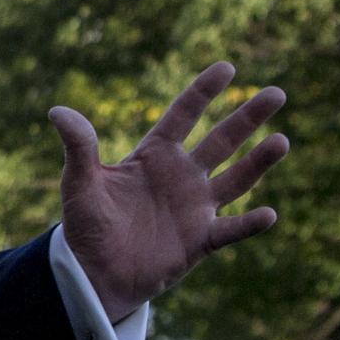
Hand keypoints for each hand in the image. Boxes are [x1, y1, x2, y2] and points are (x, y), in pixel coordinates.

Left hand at [50, 61, 287, 321]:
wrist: (94, 272)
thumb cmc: (87, 223)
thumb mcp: (79, 182)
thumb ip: (78, 146)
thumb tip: (57, 110)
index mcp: (154, 155)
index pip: (183, 115)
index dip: (203, 92)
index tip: (227, 67)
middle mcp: (181, 176)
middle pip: (221, 140)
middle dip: (248, 118)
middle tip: (277, 93)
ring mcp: (195, 207)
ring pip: (236, 179)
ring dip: (258, 162)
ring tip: (282, 141)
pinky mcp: (200, 240)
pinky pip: (230, 230)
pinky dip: (248, 224)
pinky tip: (268, 214)